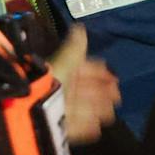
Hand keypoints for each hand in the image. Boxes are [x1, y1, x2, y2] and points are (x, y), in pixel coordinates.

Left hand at [49, 27, 120, 143]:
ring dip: (98, 109)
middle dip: (102, 92)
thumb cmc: (53, 80)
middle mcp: (62, 90)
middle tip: (117, 95)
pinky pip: (77, 126)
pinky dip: (88, 126)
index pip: (84, 70)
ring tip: (111, 113)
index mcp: (64, 72)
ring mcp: (61, 109)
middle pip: (86, 91)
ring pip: (84, 108)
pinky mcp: (61, 127)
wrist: (36, 107)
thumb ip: (75, 47)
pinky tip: (97, 128)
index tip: (113, 76)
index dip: (99, 72)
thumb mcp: (65, 60)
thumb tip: (80, 26)